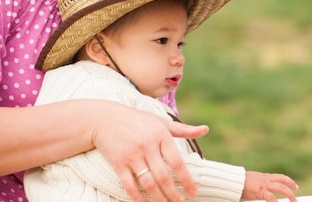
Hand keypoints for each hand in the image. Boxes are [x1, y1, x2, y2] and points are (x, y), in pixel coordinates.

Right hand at [92, 104, 208, 201]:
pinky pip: (130, 186)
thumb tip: (205, 130)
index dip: (187, 180)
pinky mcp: (119, 163)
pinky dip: (139, 198)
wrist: (105, 118)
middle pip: (164, 177)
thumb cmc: (137, 120)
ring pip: (149, 184)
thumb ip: (183, 129)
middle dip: (174, 194)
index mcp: (161, 135)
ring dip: (160, 199)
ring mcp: (132, 155)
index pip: (177, 162)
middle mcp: (147, 145)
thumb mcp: (160, 122)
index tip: (194, 193)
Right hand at [241, 170, 298, 201]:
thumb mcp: (252, 181)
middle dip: (291, 188)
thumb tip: (260, 189)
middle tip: (296, 196)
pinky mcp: (260, 192)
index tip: (294, 186)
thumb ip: (258, 183)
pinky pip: (271, 197)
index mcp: (264, 177)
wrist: (233, 181)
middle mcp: (266, 179)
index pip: (279, 177)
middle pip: (283, 181)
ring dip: (289, 195)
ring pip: (281, 188)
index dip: (288, 181)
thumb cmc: (239, 182)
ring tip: (294, 201)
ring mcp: (263, 185)